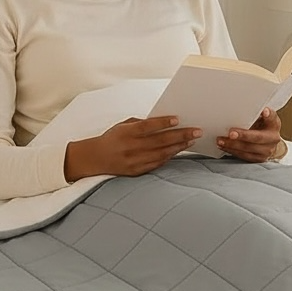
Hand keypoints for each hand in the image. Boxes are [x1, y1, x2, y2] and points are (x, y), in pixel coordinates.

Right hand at [64, 116, 201, 180]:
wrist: (95, 159)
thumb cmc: (112, 138)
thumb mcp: (123, 126)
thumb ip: (141, 124)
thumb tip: (164, 122)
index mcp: (125, 133)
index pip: (147, 127)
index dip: (163, 123)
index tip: (178, 119)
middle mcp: (130, 148)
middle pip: (159, 141)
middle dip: (180, 135)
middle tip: (196, 131)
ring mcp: (134, 161)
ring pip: (162, 154)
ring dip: (179, 147)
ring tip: (191, 140)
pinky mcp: (137, 171)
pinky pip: (157, 164)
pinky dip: (169, 156)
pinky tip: (178, 150)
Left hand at [217, 107, 284, 162]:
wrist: (268, 143)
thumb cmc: (262, 127)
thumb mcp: (261, 118)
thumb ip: (254, 113)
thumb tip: (238, 106)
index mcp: (274, 124)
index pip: (272, 117)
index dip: (268, 115)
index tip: (264, 111)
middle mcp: (273, 138)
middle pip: (258, 137)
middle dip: (243, 135)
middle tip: (231, 133)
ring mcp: (267, 150)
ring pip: (249, 149)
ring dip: (233, 145)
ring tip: (221, 140)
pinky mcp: (259, 159)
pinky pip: (244, 156)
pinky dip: (232, 151)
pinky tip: (224, 146)